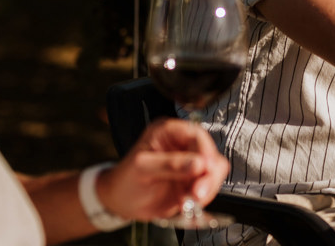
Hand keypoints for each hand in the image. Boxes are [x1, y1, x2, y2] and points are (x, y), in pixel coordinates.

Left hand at [97, 117, 228, 221]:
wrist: (119, 202)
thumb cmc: (124, 180)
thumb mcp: (142, 167)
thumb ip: (170, 164)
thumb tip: (198, 164)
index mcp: (169, 131)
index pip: (196, 134)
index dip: (205, 150)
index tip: (205, 168)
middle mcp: (182, 144)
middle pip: (209, 152)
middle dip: (208, 174)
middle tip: (199, 192)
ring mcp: (190, 162)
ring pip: (214, 169)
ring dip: (207, 186)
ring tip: (192, 200)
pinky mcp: (193, 180)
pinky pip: (209, 185)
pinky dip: (204, 196)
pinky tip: (189, 202)